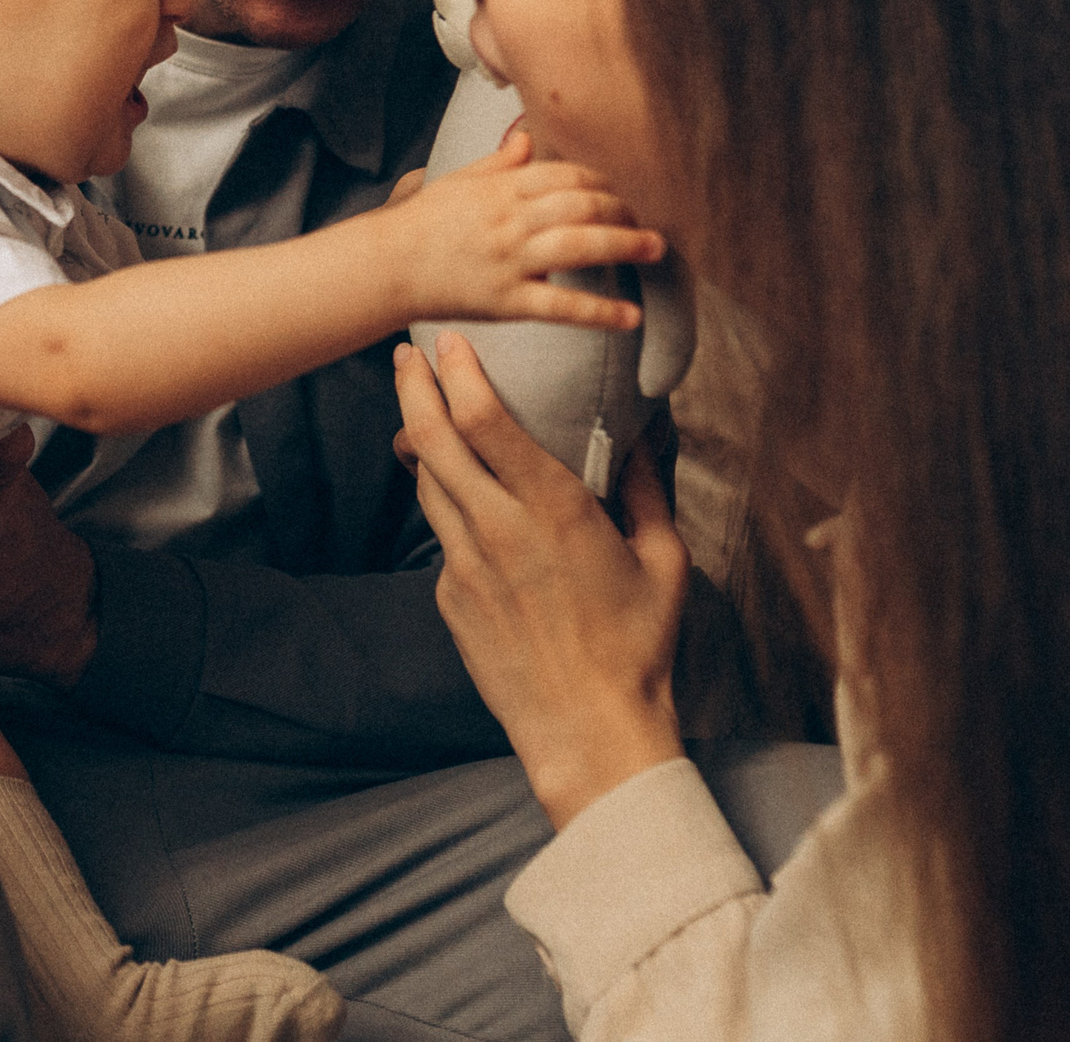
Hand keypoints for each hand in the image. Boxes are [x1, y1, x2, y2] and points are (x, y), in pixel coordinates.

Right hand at [384, 130, 663, 330]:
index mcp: (501, 188)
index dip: (603, 181)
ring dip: (626, 246)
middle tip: (648, 218)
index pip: (567, 174)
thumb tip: (527, 138)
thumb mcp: (457, 182)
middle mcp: (510, 220)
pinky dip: (601, 313)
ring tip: (655, 250)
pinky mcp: (507, 300)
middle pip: (583, 205)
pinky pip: (562, 305)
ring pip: (581, 246)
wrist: (385, 267)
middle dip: (623, 209)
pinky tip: (631, 317)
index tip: (621, 191)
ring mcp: (510, 260)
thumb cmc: (419, 224)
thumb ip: (497, 162)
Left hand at [397, 332, 688, 827]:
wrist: (588, 729)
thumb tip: (641, 439)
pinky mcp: (450, 597)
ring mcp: (465, 565)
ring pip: (428, 484)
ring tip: (422, 409)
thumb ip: (646, 491)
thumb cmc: (638, 646)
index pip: (484, 421)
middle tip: (407, 356)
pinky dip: (448, 505)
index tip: (449, 341)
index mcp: (552, 510)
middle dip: (414, 388)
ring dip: (422, 441)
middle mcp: (497, 529)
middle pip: (433, 440)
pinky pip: (443, 535)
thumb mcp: (662, 560)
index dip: (459, 372)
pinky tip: (461, 496)